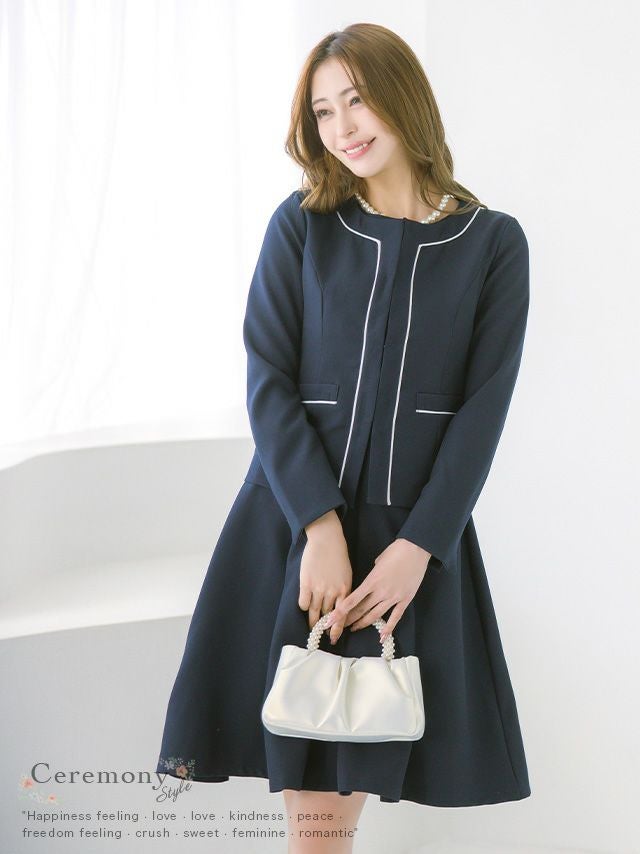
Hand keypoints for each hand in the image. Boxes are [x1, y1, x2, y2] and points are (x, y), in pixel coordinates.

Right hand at [299, 512, 352, 630]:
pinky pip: (303, 603)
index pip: (342, 615)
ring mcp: (318, 588)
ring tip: (311, 627)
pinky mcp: (306, 583)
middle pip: (326, 616)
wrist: (327, 539)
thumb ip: (343, 590)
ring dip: (312, 621)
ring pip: (313, 612)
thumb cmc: (338, 555)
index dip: (337, 629)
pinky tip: (304, 606)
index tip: (334, 638)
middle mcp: (332, 592)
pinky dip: (303, 607)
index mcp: (345, 589)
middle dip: (323, 627)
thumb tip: (341, 605)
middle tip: (321, 634)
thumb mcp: (346, 574)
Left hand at [323, 538, 430, 643]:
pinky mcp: (405, 600)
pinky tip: (382, 638)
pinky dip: (388, 629)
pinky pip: (395, 617)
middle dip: (349, 619)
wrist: (416, 549)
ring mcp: (393, 597)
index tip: (330, 621)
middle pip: (361, 610)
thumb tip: (371, 582)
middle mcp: (381, 591)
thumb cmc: (396, 551)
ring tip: (354, 629)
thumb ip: (373, 575)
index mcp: (371, 581)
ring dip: (363, 624)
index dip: (340, 612)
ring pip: (375, 615)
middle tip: (339, 627)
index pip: (352, 600)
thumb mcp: (378, 561)